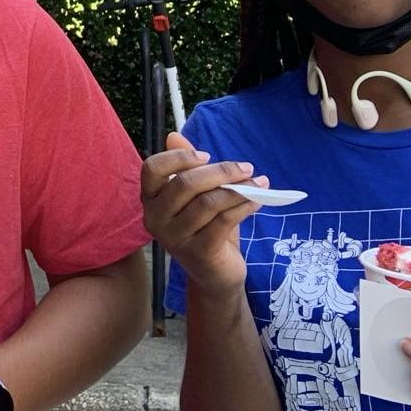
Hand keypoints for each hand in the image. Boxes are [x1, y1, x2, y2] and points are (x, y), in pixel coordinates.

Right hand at [140, 131, 261, 297]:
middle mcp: (155, 219)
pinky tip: (257, 201)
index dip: (178, 157)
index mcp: (151, 199)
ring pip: (208, 202)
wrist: (215, 274)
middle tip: (246, 168)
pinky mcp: (198, 253)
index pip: (152, 169)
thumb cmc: (205, 228)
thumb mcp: (196, 196)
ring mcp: (175, 238)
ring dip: (238, 189)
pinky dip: (243, 206)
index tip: (207, 155)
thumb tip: (174, 135)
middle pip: (185, 184)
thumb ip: (186, 168)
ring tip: (259, 184)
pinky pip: (223, 221)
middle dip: (220, 171)